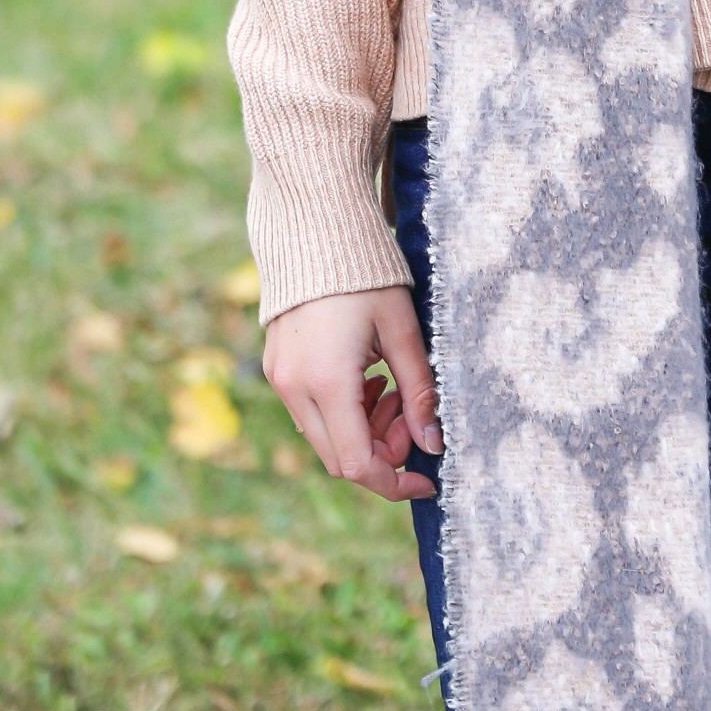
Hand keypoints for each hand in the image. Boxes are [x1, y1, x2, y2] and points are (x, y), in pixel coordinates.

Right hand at [263, 288, 440, 499]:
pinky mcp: (277, 368)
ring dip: (363, 431)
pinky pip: (310, 413)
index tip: (427, 477)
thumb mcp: (403, 332)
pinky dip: (343, 412)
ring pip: (325, 438)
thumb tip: (433, 443)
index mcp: (327, 382)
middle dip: (382, 451)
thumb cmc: (366, 275)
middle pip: (340, 458)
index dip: (394, 482)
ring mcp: (281, 379)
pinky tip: (367, 379)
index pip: (358, 464)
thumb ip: (419, 392)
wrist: (314, 228)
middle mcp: (294, 388)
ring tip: (391, 389)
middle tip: (411, 414)